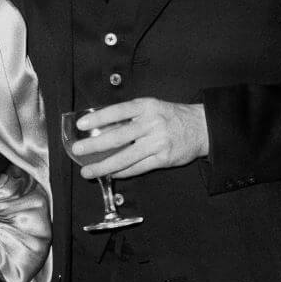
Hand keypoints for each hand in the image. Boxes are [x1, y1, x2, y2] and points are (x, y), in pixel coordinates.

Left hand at [73, 98, 208, 178]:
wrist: (203, 127)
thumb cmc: (170, 116)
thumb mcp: (151, 107)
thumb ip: (129, 115)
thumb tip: (100, 126)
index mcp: (146, 107)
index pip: (117, 111)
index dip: (98, 118)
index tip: (80, 125)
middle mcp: (151, 124)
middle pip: (118, 136)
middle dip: (95, 145)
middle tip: (77, 150)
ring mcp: (158, 142)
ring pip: (126, 157)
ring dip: (104, 166)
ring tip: (88, 171)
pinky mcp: (164, 159)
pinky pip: (138, 167)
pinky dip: (122, 172)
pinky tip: (110, 174)